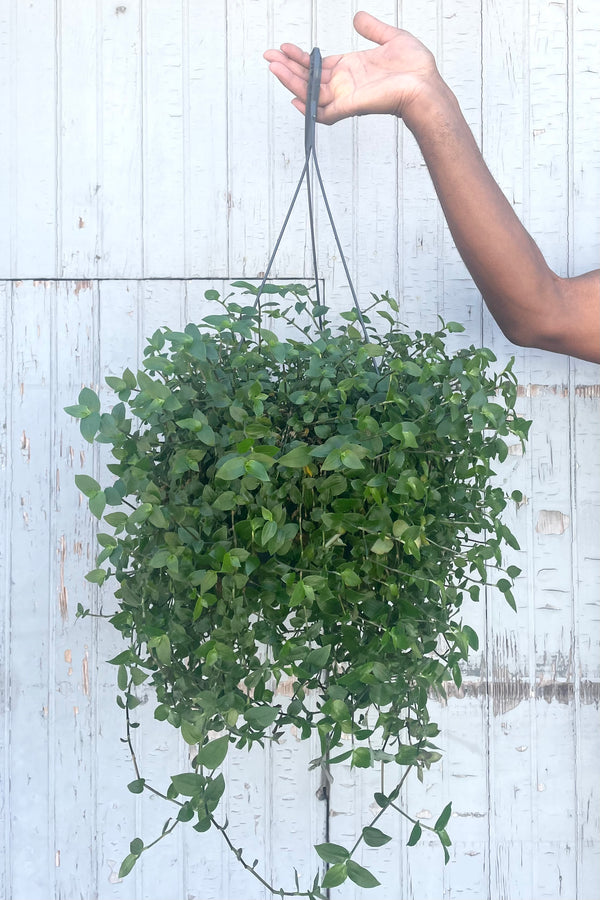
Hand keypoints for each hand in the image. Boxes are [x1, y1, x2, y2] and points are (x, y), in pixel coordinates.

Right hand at [264, 11, 442, 128]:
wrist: (425, 84)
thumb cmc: (415, 67)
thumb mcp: (391, 37)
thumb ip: (372, 28)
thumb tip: (358, 17)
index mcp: (351, 68)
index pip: (317, 65)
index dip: (300, 57)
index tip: (284, 47)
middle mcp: (345, 83)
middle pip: (308, 78)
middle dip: (287, 67)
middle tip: (269, 56)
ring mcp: (346, 96)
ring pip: (310, 92)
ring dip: (290, 81)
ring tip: (273, 67)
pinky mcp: (350, 106)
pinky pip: (323, 113)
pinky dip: (308, 108)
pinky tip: (293, 98)